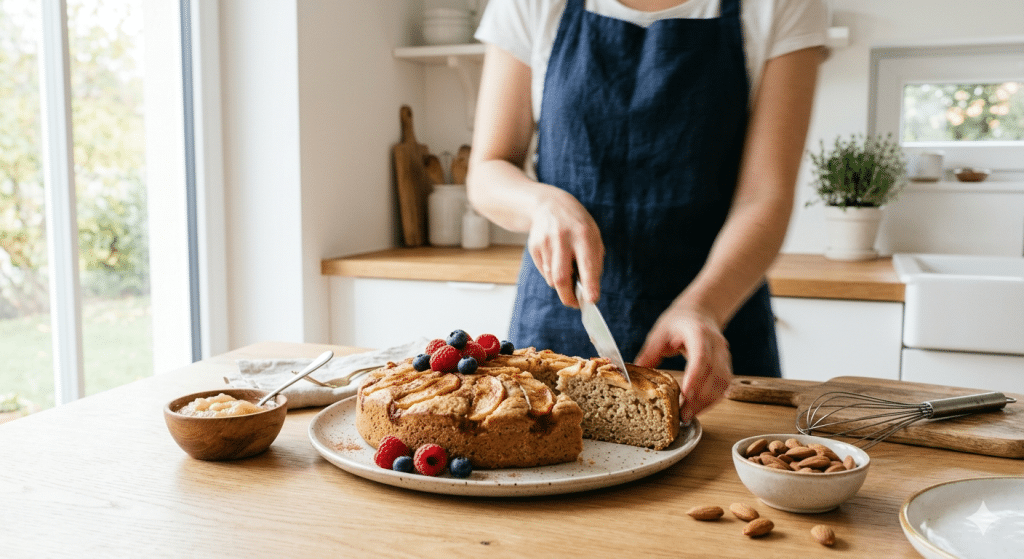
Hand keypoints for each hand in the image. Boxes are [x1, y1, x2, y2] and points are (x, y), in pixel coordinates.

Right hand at [526, 189, 603, 306]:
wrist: (549, 204)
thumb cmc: (578, 226)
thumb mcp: (593, 236)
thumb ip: (593, 261)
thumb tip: (589, 291)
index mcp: (583, 235)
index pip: (587, 265)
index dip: (590, 285)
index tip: (592, 300)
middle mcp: (563, 238)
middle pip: (562, 277)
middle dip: (568, 296)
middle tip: (575, 304)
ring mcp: (545, 242)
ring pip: (552, 278)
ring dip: (562, 283)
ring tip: (568, 270)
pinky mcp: (534, 247)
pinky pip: (544, 271)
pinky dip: (552, 273)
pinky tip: (556, 259)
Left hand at [634, 304, 732, 423]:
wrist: (700, 312)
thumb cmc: (678, 322)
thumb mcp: (659, 333)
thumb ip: (649, 354)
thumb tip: (633, 377)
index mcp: (698, 333)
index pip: (701, 356)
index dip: (695, 377)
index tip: (686, 394)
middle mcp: (716, 344)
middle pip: (714, 374)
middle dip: (700, 398)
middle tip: (683, 415)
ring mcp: (724, 354)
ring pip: (722, 383)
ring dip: (707, 402)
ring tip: (688, 415)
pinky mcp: (726, 365)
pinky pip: (724, 385)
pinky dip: (713, 399)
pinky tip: (699, 408)